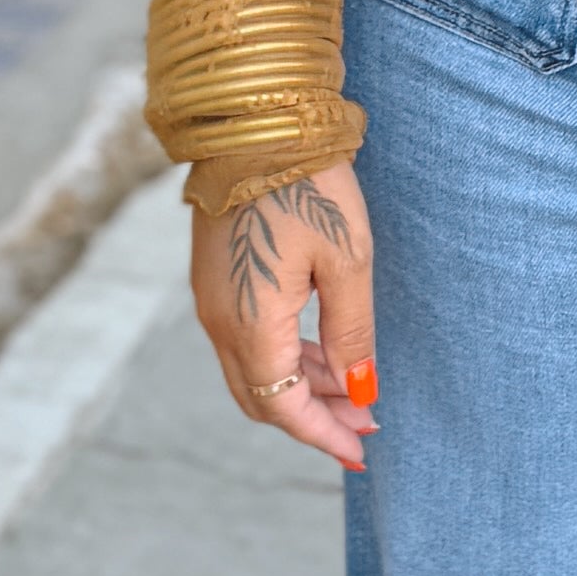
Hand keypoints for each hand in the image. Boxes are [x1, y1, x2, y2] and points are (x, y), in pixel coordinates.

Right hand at [192, 165, 376, 469]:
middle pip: (262, 399)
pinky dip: (283, 358)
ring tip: (354, 388)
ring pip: (253, 371)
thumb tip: (359, 389)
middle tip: (365, 422)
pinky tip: (322, 352)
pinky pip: (245, 341)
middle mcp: (220, 322)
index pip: (284, 407)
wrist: (256, 124)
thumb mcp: (349, 262)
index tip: (362, 451)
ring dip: (300, 388)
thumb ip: (352, 333)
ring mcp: (211, 300)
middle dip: (314, 418)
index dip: (323, 435)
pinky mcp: (215, 279)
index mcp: (251, 325)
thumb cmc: (309, 186)